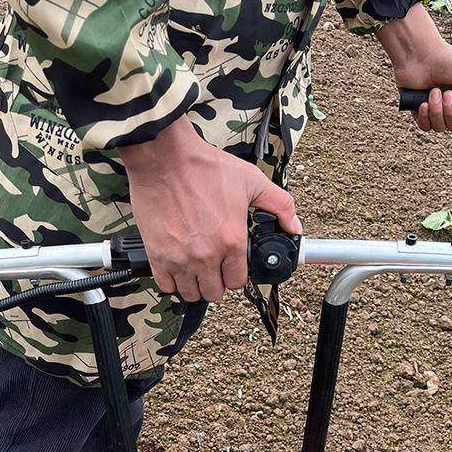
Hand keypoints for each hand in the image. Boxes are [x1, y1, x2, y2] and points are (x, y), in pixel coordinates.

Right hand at [120, 116, 300, 301]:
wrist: (165, 158)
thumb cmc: (204, 167)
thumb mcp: (252, 181)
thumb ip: (280, 205)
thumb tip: (294, 226)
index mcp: (231, 241)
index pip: (237, 281)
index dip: (235, 275)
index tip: (229, 266)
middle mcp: (206, 255)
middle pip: (213, 292)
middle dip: (215, 282)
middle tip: (212, 268)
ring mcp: (180, 258)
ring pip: (190, 293)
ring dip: (194, 285)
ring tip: (194, 270)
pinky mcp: (157, 255)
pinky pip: (166, 286)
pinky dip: (172, 281)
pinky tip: (176, 268)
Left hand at [379, 3, 451, 131]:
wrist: (421, 57)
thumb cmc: (451, 60)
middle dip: (450, 111)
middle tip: (447, 93)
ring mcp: (436, 111)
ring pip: (439, 127)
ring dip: (437, 110)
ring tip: (434, 92)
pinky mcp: (420, 113)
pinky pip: (425, 127)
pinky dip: (424, 115)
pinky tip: (423, 102)